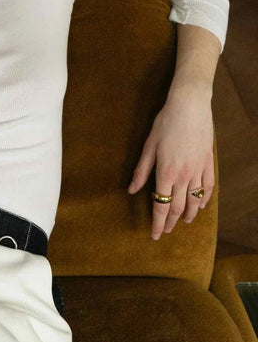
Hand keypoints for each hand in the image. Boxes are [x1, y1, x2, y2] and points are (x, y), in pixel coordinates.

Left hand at [128, 88, 214, 239]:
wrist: (190, 106)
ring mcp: (199, 170)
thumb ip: (141, 171)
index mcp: (166, 173)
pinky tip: (200, 205)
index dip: (158, 223)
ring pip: (195, 201)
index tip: (155, 235)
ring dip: (189, 215)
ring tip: (184, 222)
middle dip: (171, 222)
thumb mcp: (148, 146)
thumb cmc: (165, 123)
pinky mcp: (208, 163)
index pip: (161, 206)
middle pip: (178, 207)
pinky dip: (205, 199)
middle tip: (167, 231)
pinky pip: (208, 187)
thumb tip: (131, 190)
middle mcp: (184, 176)